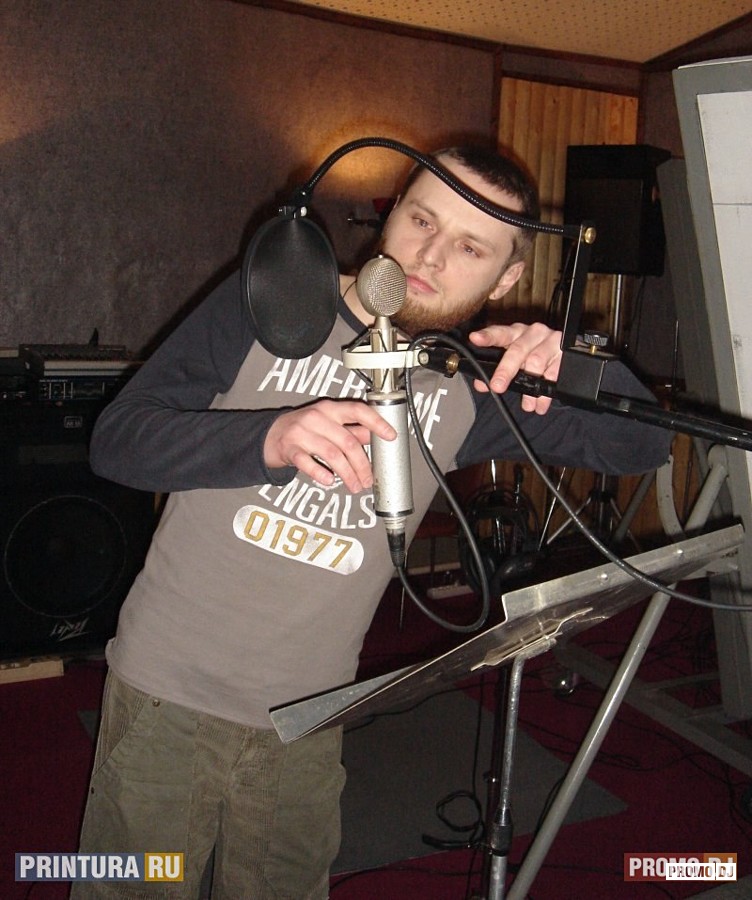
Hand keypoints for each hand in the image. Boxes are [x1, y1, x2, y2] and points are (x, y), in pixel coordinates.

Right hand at [264, 399, 395, 492]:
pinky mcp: (290, 449)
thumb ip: (351, 429)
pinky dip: (320, 473)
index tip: (391, 435)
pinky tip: (329, 481)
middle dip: (362, 464)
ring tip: (355, 486)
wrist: (271, 435)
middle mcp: (317, 418)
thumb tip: (375, 436)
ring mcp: (302, 433)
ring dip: (347, 474)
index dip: (377, 423)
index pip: (358, 411)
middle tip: (368, 480)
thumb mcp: (329, 423)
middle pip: (348, 441)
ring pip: (332, 454)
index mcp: (331, 409)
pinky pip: (307, 463)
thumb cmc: (304, 429)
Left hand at [468, 322, 562, 413]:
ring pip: (537, 361)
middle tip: (497, 386)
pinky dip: (546, 393)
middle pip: (518, 349)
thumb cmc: (532, 355)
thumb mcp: (514, 360)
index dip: (488, 336)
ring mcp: (551, 340)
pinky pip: (554, 373)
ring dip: (530, 387)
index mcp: (516, 332)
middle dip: (505, 370)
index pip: (500, 332)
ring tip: (526, 404)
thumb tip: (481, 384)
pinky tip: (540, 404)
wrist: (564, 354)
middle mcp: (533, 333)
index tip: (475, 338)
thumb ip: (496, 370)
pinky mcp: (565, 353)